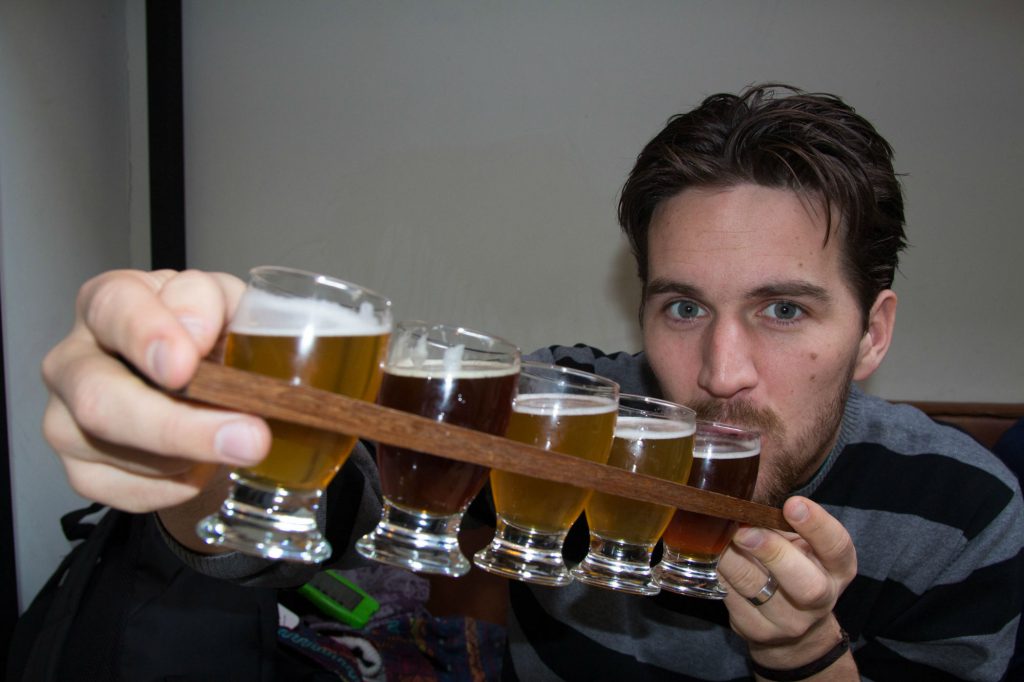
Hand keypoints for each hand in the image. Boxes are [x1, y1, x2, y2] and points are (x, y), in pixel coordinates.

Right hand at [41, 270, 271, 517]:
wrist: (205, 390)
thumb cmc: (206, 337)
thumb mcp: (223, 303)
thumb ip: (211, 302)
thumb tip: (197, 332)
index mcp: (106, 304)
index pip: (112, 310)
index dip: (148, 337)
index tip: (184, 366)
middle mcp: (72, 360)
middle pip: (99, 401)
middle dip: (178, 427)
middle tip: (249, 438)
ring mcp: (66, 421)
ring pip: (126, 454)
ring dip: (195, 454)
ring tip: (235, 439)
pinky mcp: (82, 473)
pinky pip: (136, 491)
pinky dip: (183, 483)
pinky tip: (202, 461)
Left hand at [717, 497, 857, 674]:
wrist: (793, 628)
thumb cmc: (795, 567)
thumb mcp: (802, 544)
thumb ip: (784, 523)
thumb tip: (746, 495)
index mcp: (837, 569)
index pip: (837, 547)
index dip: (817, 525)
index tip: (793, 503)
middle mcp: (820, 599)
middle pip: (805, 584)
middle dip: (773, 552)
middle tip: (745, 530)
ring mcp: (789, 621)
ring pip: (757, 589)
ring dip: (733, 559)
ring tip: (717, 535)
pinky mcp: (757, 630)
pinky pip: (732, 598)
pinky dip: (719, 573)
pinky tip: (711, 555)